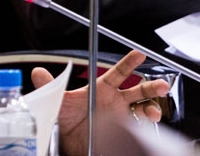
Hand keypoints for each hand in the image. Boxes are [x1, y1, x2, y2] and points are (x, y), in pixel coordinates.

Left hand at [31, 50, 169, 154]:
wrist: (68, 145)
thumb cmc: (64, 122)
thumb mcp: (57, 103)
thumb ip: (51, 86)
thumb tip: (37, 72)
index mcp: (101, 90)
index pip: (118, 73)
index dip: (129, 63)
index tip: (139, 54)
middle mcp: (115, 102)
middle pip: (138, 90)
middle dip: (151, 87)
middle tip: (161, 85)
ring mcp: (121, 118)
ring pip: (143, 109)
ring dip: (153, 108)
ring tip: (154, 112)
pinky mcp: (123, 133)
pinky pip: (139, 129)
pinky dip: (146, 128)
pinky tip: (146, 127)